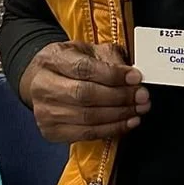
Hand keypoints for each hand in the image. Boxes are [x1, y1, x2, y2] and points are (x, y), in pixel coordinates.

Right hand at [21, 41, 150, 142]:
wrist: (41, 80)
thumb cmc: (69, 64)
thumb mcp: (87, 50)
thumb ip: (108, 58)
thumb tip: (131, 75)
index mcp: (52, 59)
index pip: (84, 69)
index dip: (113, 75)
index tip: (135, 78)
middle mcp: (43, 86)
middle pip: (85, 95)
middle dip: (119, 97)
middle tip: (142, 96)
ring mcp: (45, 112)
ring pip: (87, 118)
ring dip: (119, 115)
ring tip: (138, 109)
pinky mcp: (51, 131)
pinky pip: (86, 134)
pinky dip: (111, 130)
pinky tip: (127, 123)